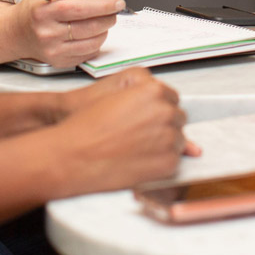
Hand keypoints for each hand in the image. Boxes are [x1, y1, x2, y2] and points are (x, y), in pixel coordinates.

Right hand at [13, 0, 123, 66]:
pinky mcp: (60, 62)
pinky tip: (93, 34)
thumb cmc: (38, 9)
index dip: (101, 5)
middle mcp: (47, 34)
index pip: (78, 8)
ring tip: (103, 21)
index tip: (117, 2)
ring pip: (92, 43)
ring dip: (105, 31)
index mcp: (43, 12)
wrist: (18, 33)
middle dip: (108, 18)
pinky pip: (88, 54)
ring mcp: (54, 51)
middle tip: (114, 11)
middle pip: (88, 27)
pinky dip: (96, 43)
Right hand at [47, 70, 193, 195]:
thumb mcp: (116, 96)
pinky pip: (174, 160)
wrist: (75, 154)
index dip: (156, 107)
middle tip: (138, 131)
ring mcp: (169, 139)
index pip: (171, 97)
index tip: (145, 115)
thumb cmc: (88, 125)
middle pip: (177, 117)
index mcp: (153, 91)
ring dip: (164, 143)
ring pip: (178, 139)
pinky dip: (161, 161)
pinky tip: (138, 158)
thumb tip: (167, 106)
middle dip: (162, 124)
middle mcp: (165, 112)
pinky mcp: (168, 163)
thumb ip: (146, 96)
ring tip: (136, 146)